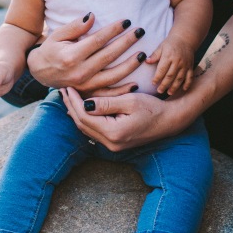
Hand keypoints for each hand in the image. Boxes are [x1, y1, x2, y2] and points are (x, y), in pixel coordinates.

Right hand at [26, 13, 142, 91]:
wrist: (40, 72)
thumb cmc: (51, 49)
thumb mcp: (58, 35)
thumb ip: (75, 27)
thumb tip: (92, 16)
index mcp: (71, 56)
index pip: (98, 41)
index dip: (113, 30)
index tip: (126, 21)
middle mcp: (79, 72)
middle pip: (108, 56)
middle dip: (126, 43)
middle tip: (140, 31)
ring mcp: (84, 85)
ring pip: (112, 76)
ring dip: (130, 65)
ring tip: (142, 54)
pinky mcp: (88, 94)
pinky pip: (108, 94)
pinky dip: (123, 91)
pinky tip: (136, 83)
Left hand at [62, 86, 190, 151]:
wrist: (169, 121)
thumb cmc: (152, 107)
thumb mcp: (130, 101)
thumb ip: (106, 103)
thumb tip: (84, 104)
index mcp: (113, 133)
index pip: (84, 116)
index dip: (73, 101)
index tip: (67, 86)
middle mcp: (110, 143)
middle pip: (82, 124)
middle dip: (71, 106)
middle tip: (62, 89)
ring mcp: (112, 146)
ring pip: (86, 128)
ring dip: (75, 112)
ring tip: (67, 96)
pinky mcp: (115, 143)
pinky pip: (94, 130)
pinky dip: (84, 118)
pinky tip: (79, 107)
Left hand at [147, 35, 195, 96]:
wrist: (185, 38)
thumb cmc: (170, 43)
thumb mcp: (161, 47)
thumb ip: (154, 55)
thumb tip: (146, 61)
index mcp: (168, 56)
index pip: (162, 69)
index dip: (157, 77)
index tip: (153, 83)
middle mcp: (177, 61)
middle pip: (170, 76)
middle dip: (164, 85)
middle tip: (159, 91)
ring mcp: (185, 65)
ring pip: (180, 78)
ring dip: (174, 87)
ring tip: (169, 92)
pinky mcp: (190, 66)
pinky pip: (190, 77)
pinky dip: (187, 84)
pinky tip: (183, 89)